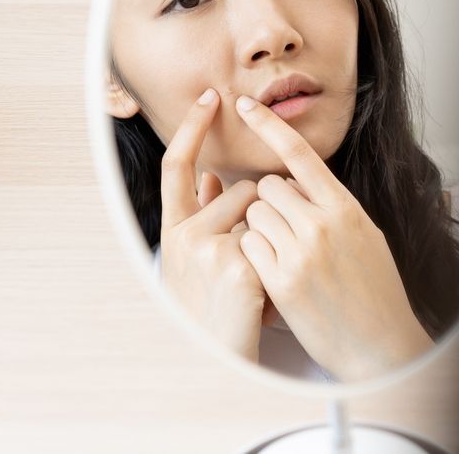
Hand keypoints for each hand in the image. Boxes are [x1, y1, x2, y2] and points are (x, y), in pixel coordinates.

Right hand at [158, 88, 266, 362]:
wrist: (227, 361)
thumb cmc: (218, 311)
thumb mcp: (202, 263)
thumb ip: (207, 218)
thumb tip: (215, 178)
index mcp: (175, 232)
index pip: (178, 167)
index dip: (192, 129)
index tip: (212, 97)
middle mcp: (184, 237)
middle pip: (242, 189)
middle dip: (263, 215)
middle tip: (255, 261)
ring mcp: (209, 252)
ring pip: (263, 211)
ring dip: (276, 238)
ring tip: (262, 280)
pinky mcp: (238, 266)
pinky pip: (277, 237)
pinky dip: (283, 262)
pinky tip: (267, 294)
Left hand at [234, 95, 434, 380]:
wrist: (379, 344)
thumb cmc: (375, 290)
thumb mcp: (365, 235)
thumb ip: (332, 205)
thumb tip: (301, 180)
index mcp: (345, 207)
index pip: (299, 153)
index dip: (268, 124)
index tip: (245, 104)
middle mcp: (322, 224)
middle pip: (268, 186)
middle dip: (268, 201)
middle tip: (285, 227)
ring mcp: (300, 252)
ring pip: (254, 214)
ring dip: (259, 227)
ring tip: (283, 252)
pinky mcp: (280, 280)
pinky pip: (249, 245)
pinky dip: (254, 253)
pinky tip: (274, 271)